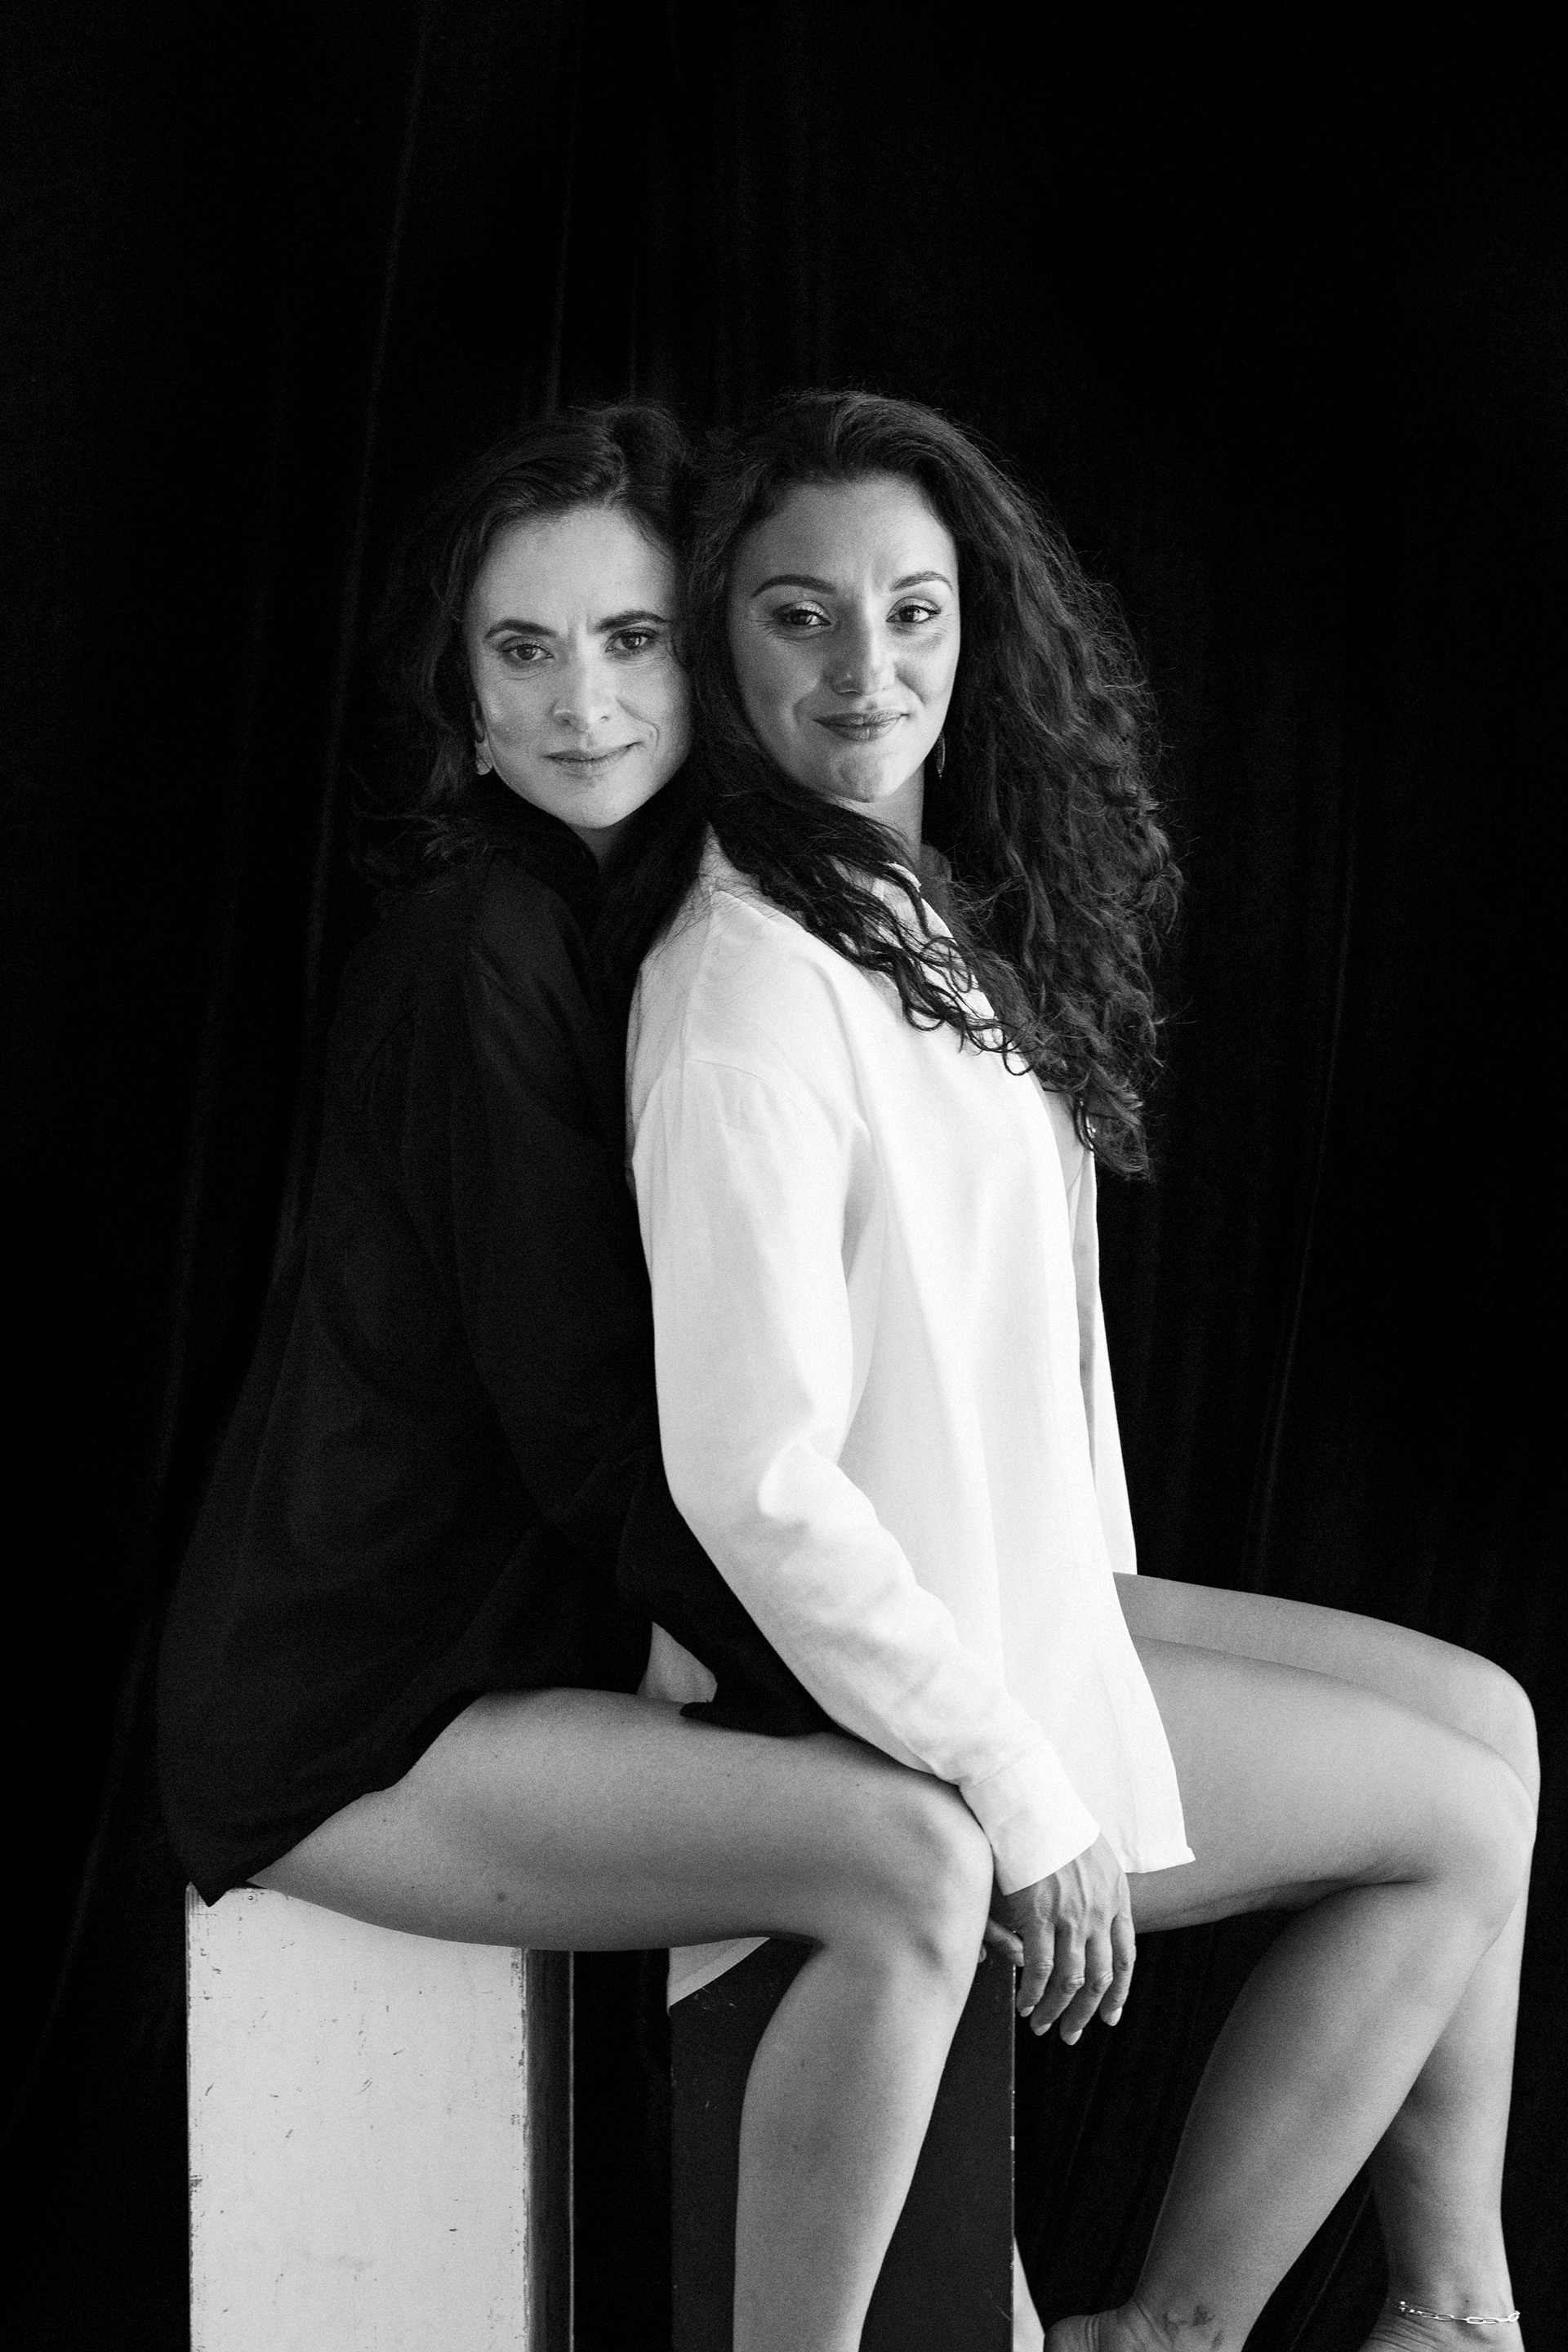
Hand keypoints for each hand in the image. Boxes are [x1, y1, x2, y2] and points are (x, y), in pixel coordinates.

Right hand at [989, 1834, 1134, 2042]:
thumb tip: (1088, 1918)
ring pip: (1072, 1980)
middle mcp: (1100, 1909)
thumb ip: (1095, 1890)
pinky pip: (1041, 1968)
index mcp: (1116, 1895)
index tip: (1110, 2014)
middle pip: (1101, 1976)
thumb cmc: (1053, 1820)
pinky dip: (1034, 1993)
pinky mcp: (1040, 1913)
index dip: (1119, 1991)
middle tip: (1074, 2033)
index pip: (1126, 1956)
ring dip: (1058, 2010)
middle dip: (1087, 2011)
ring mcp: (1072, 1914)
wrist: (1032, 1799)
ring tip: (1044, 2025)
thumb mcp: (1092, 1854)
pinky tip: (1025, 2003)